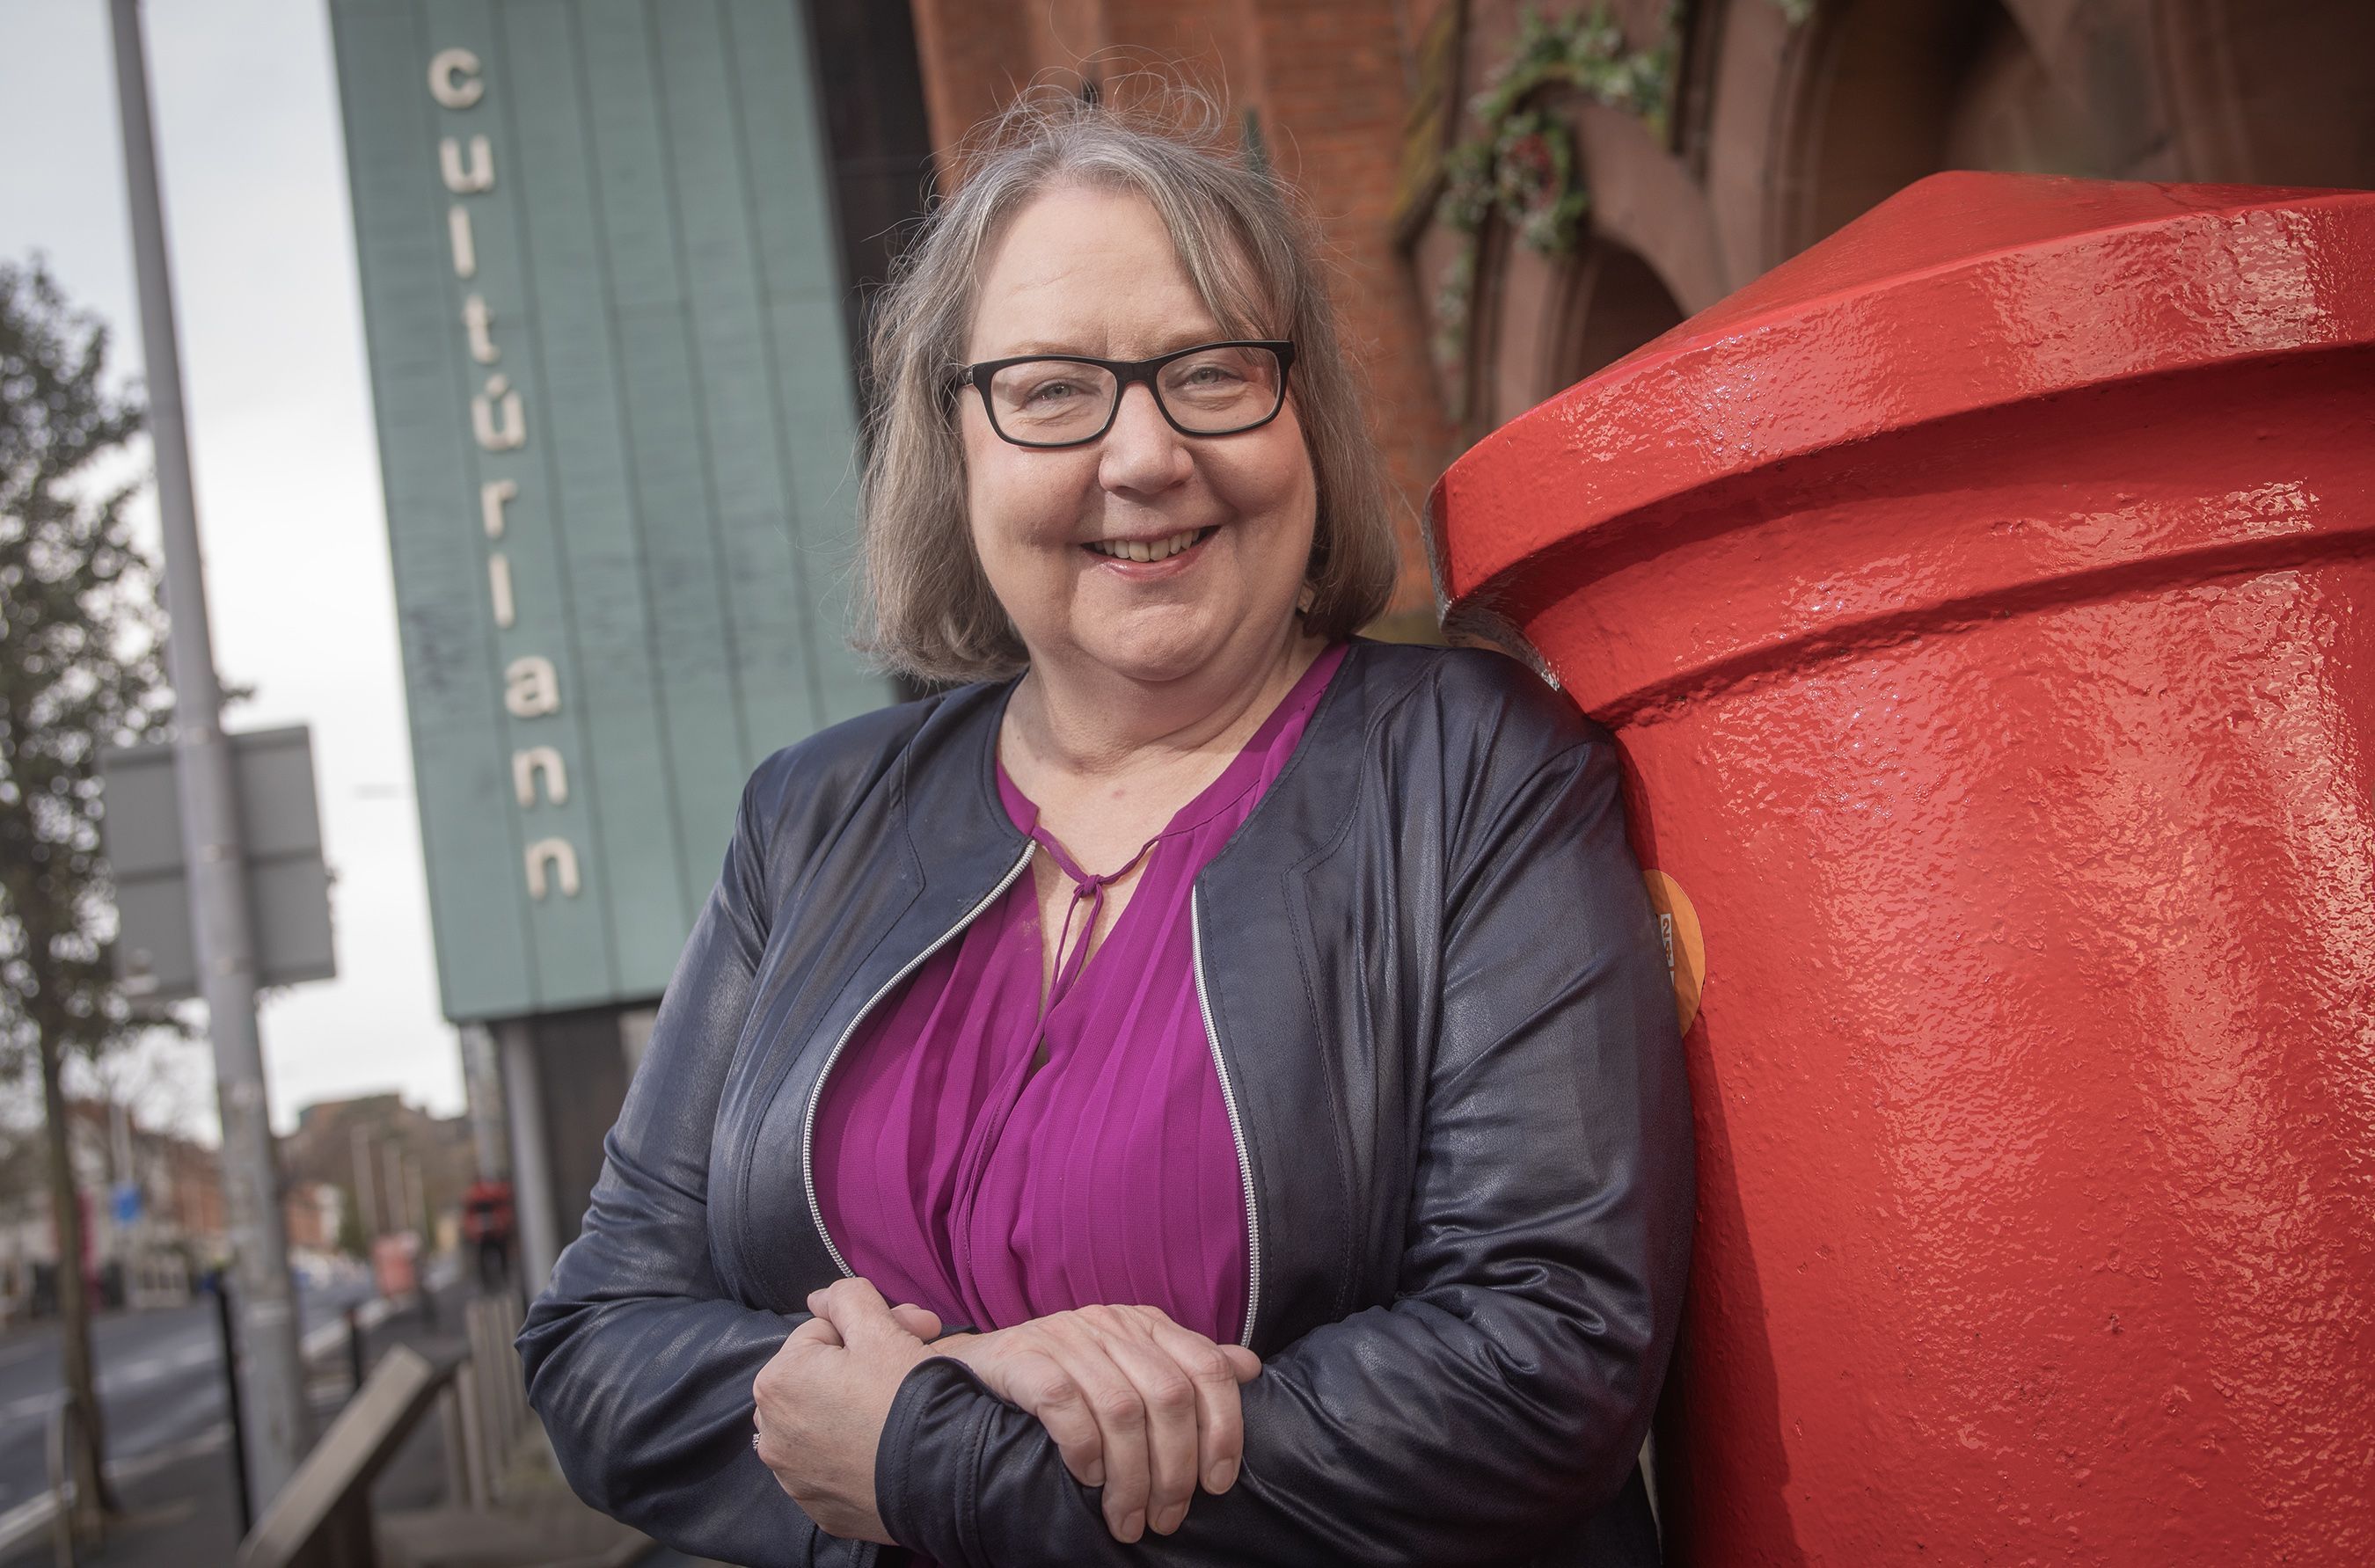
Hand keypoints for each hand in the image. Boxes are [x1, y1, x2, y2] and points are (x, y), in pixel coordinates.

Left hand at [751, 1278, 942, 1542]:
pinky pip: (830, 1465)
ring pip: (820, 1421)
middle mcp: (770, 1432)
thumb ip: (845, 1297)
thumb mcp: (880, 1330)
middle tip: (905, 1368)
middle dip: (857, 1367)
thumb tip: (818, 1298)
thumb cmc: (906, 1397)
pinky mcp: (816, 1507)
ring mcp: (790, 1477)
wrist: (942, 1478)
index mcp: (777, 1380)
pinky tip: (884, 1446)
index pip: (822, 1333)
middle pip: (818, 1378)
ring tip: (894, 1407)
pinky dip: (851, 1452)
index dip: (868, 1330)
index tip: (908, 1337)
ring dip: (850, 1407)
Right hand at [931, 1304, 1260, 1542]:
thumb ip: (1186, 1366)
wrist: (975, 1368)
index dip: (1224, 1429)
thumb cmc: (1064, 1374)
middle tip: (1166, 1519)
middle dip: (1175, 1470)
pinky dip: (1083, 1447)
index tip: (1218, 1484)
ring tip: (1127, 1521)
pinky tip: (1087, 1478)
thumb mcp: (1130, 1364)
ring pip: (1122, 1409)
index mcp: (1147, 1325)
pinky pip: (1064, 1403)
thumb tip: (1249, 1367)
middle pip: (1170, 1397)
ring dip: (1131, 1477)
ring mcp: (1066, 1338)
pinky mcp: (1025, 1357)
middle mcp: (1112, 1326)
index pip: (1209, 1370)